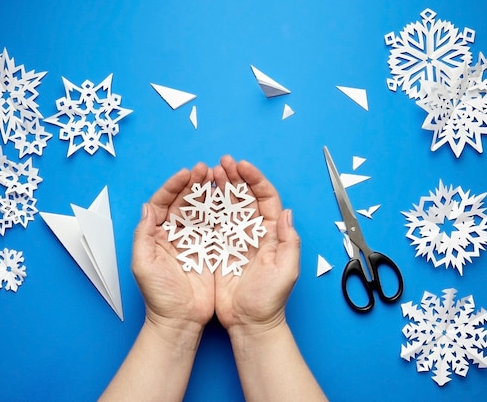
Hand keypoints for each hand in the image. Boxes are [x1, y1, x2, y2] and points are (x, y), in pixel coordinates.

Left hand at [132, 163, 214, 337]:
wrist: (180, 320)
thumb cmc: (158, 296)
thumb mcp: (143, 264)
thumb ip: (143, 235)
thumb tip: (147, 207)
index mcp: (157, 234)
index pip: (163, 202)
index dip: (173, 186)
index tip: (185, 174)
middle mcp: (175, 233)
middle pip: (184, 201)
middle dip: (193, 183)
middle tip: (205, 170)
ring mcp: (194, 240)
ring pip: (202, 209)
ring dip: (209, 192)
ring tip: (218, 176)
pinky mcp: (211, 249)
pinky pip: (217, 225)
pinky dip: (222, 210)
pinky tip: (229, 197)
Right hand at [213, 156, 299, 334]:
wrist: (249, 322)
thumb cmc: (270, 299)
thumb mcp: (286, 271)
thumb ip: (289, 241)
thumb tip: (286, 212)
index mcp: (271, 233)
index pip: (265, 198)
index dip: (255, 180)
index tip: (242, 166)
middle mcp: (253, 232)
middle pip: (244, 197)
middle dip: (234, 177)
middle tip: (221, 163)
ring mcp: (235, 239)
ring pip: (226, 206)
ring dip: (219, 188)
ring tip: (208, 172)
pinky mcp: (218, 248)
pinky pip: (211, 223)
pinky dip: (205, 208)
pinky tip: (197, 196)